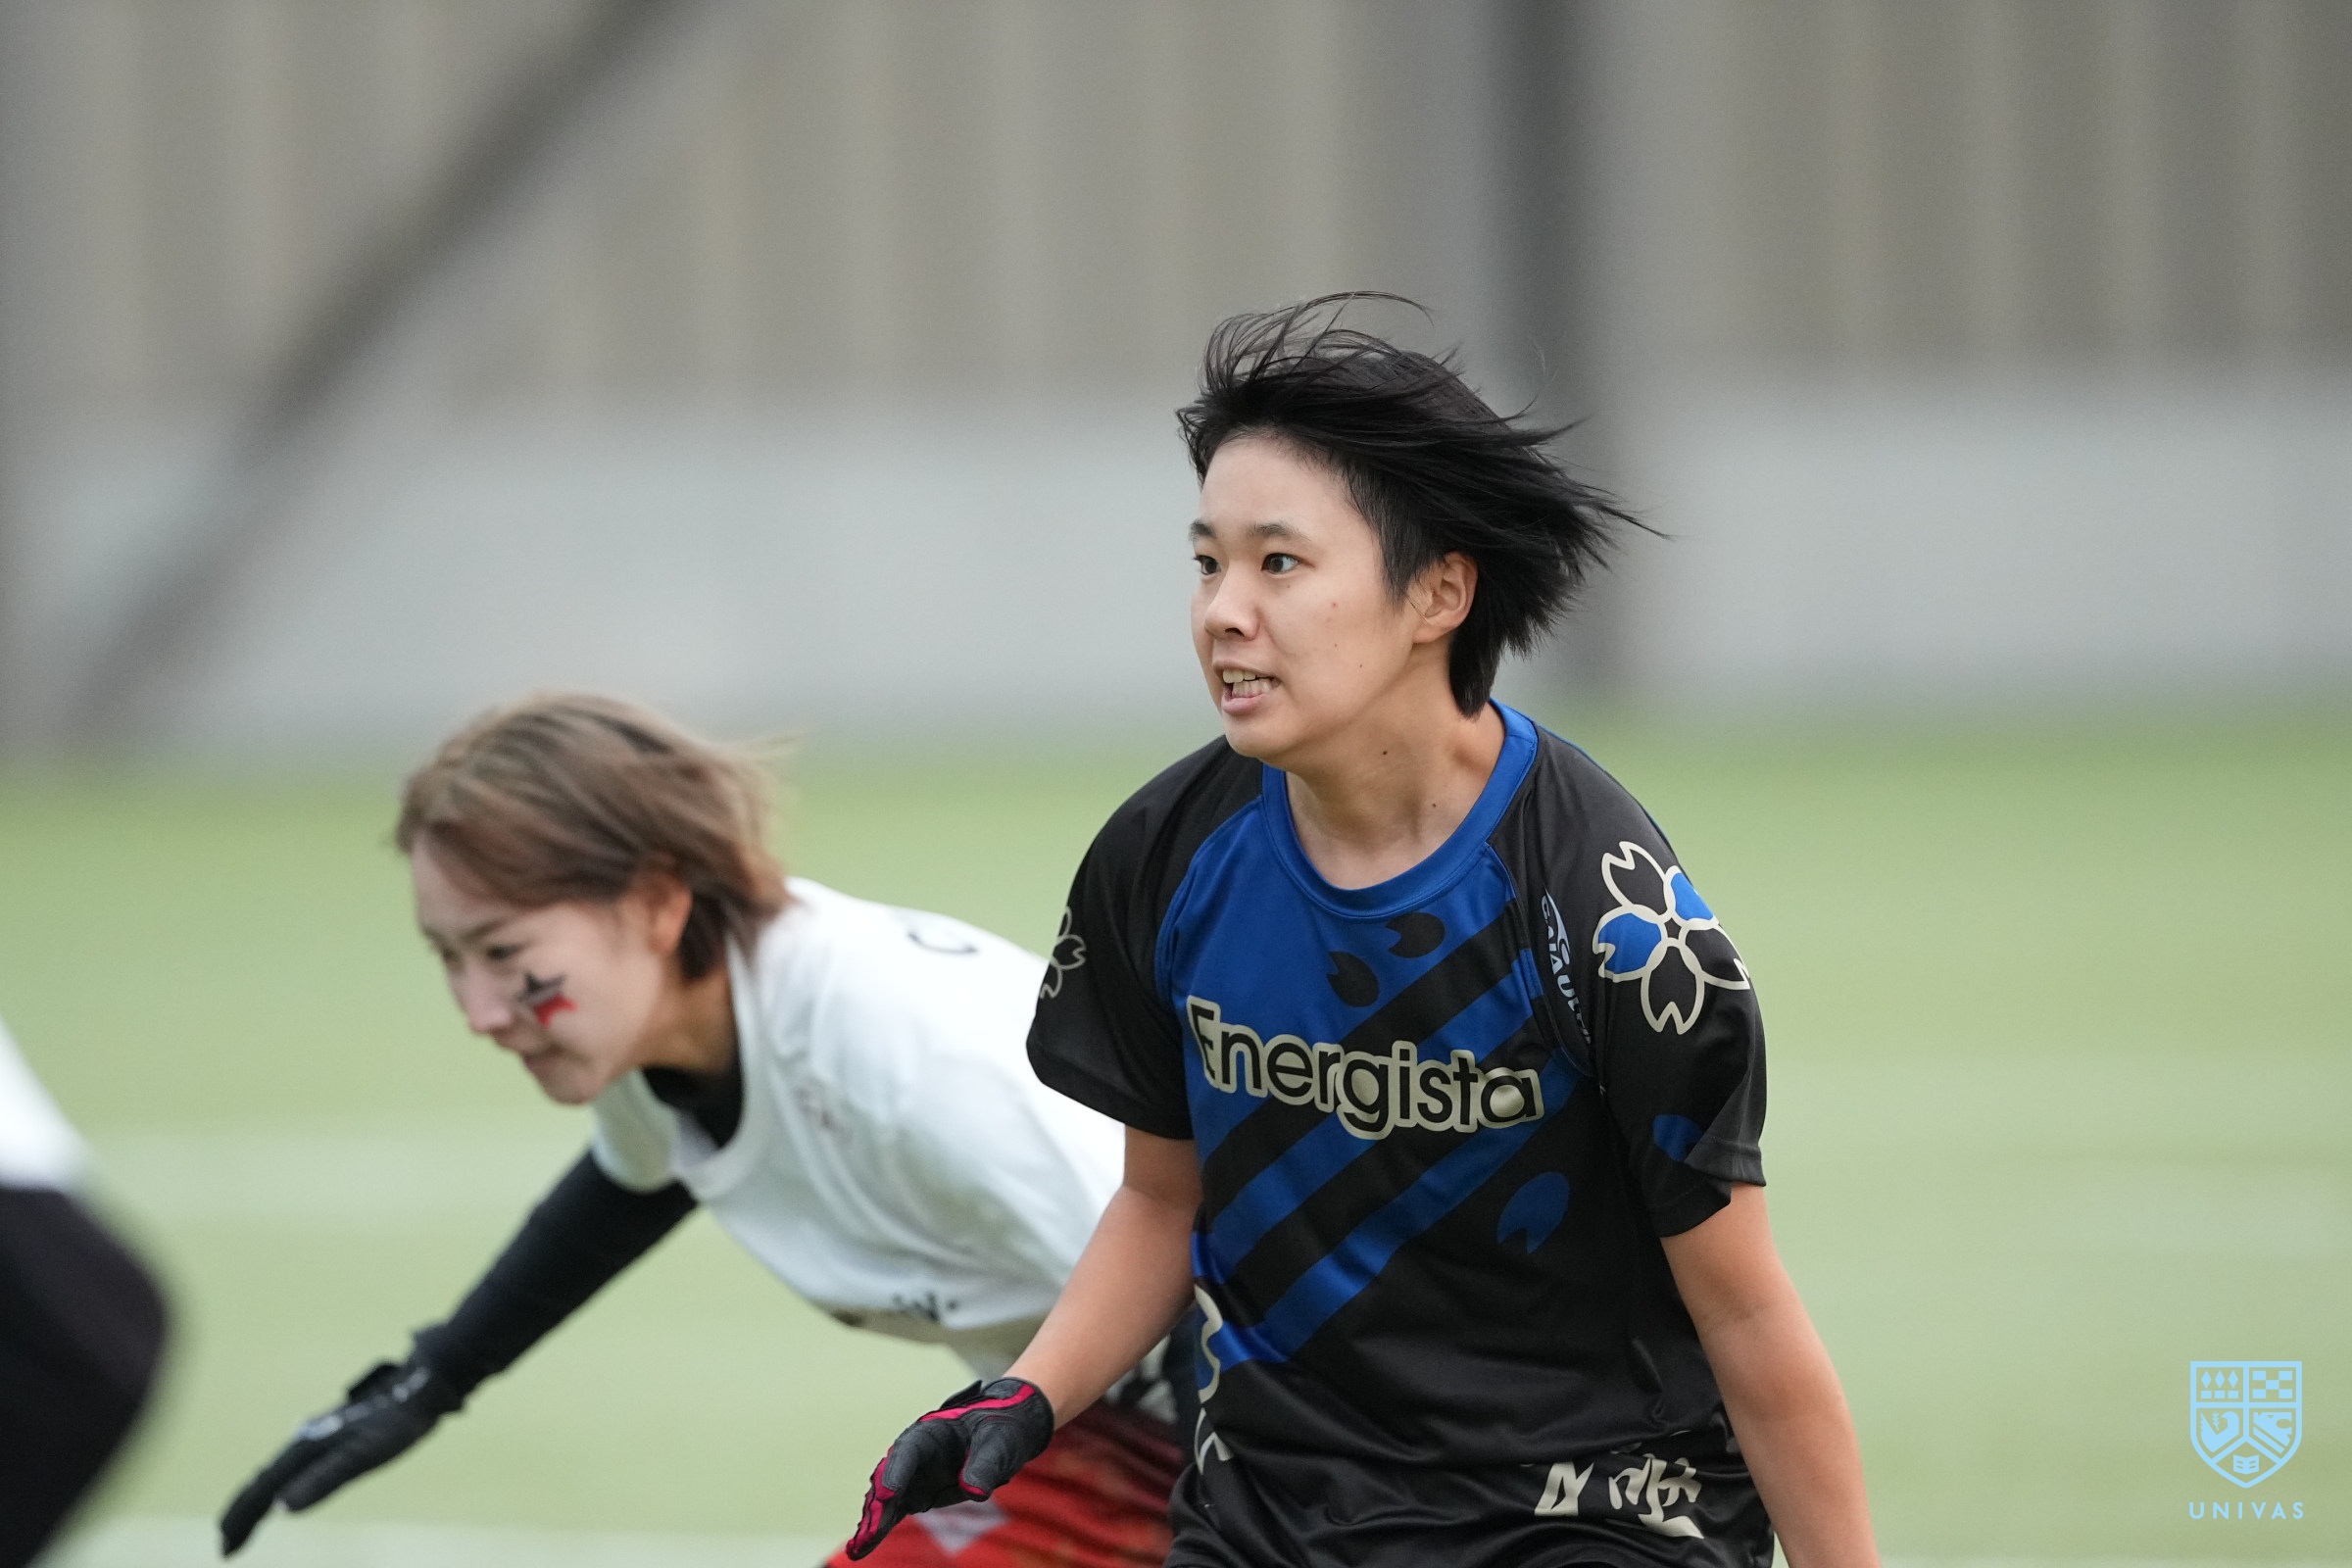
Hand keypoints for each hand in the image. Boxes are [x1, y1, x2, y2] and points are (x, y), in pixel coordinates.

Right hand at [218, 1356, 462, 1554]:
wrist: (418, 1392)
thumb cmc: (393, 1426)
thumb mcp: (362, 1456)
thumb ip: (323, 1480)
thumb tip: (280, 1508)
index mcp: (303, 1450)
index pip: (260, 1491)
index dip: (241, 1520)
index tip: (225, 1550)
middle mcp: (302, 1444)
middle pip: (260, 1484)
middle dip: (240, 1516)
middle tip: (226, 1548)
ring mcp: (314, 1441)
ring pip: (273, 1477)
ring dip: (254, 1504)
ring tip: (242, 1529)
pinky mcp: (328, 1442)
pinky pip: (290, 1471)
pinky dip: (276, 1490)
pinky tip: (280, 1497)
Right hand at [846, 1377, 1054, 1559]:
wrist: (1008, 1431)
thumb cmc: (1002, 1429)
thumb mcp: (1000, 1442)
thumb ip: (985, 1465)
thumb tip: (974, 1492)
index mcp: (931, 1432)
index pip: (908, 1450)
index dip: (896, 1471)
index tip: (886, 1494)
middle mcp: (915, 1454)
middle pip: (890, 1477)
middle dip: (878, 1507)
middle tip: (868, 1533)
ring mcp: (914, 1475)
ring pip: (887, 1499)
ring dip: (873, 1522)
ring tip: (858, 1548)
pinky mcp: (917, 1494)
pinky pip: (895, 1511)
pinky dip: (881, 1528)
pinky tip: (864, 1547)